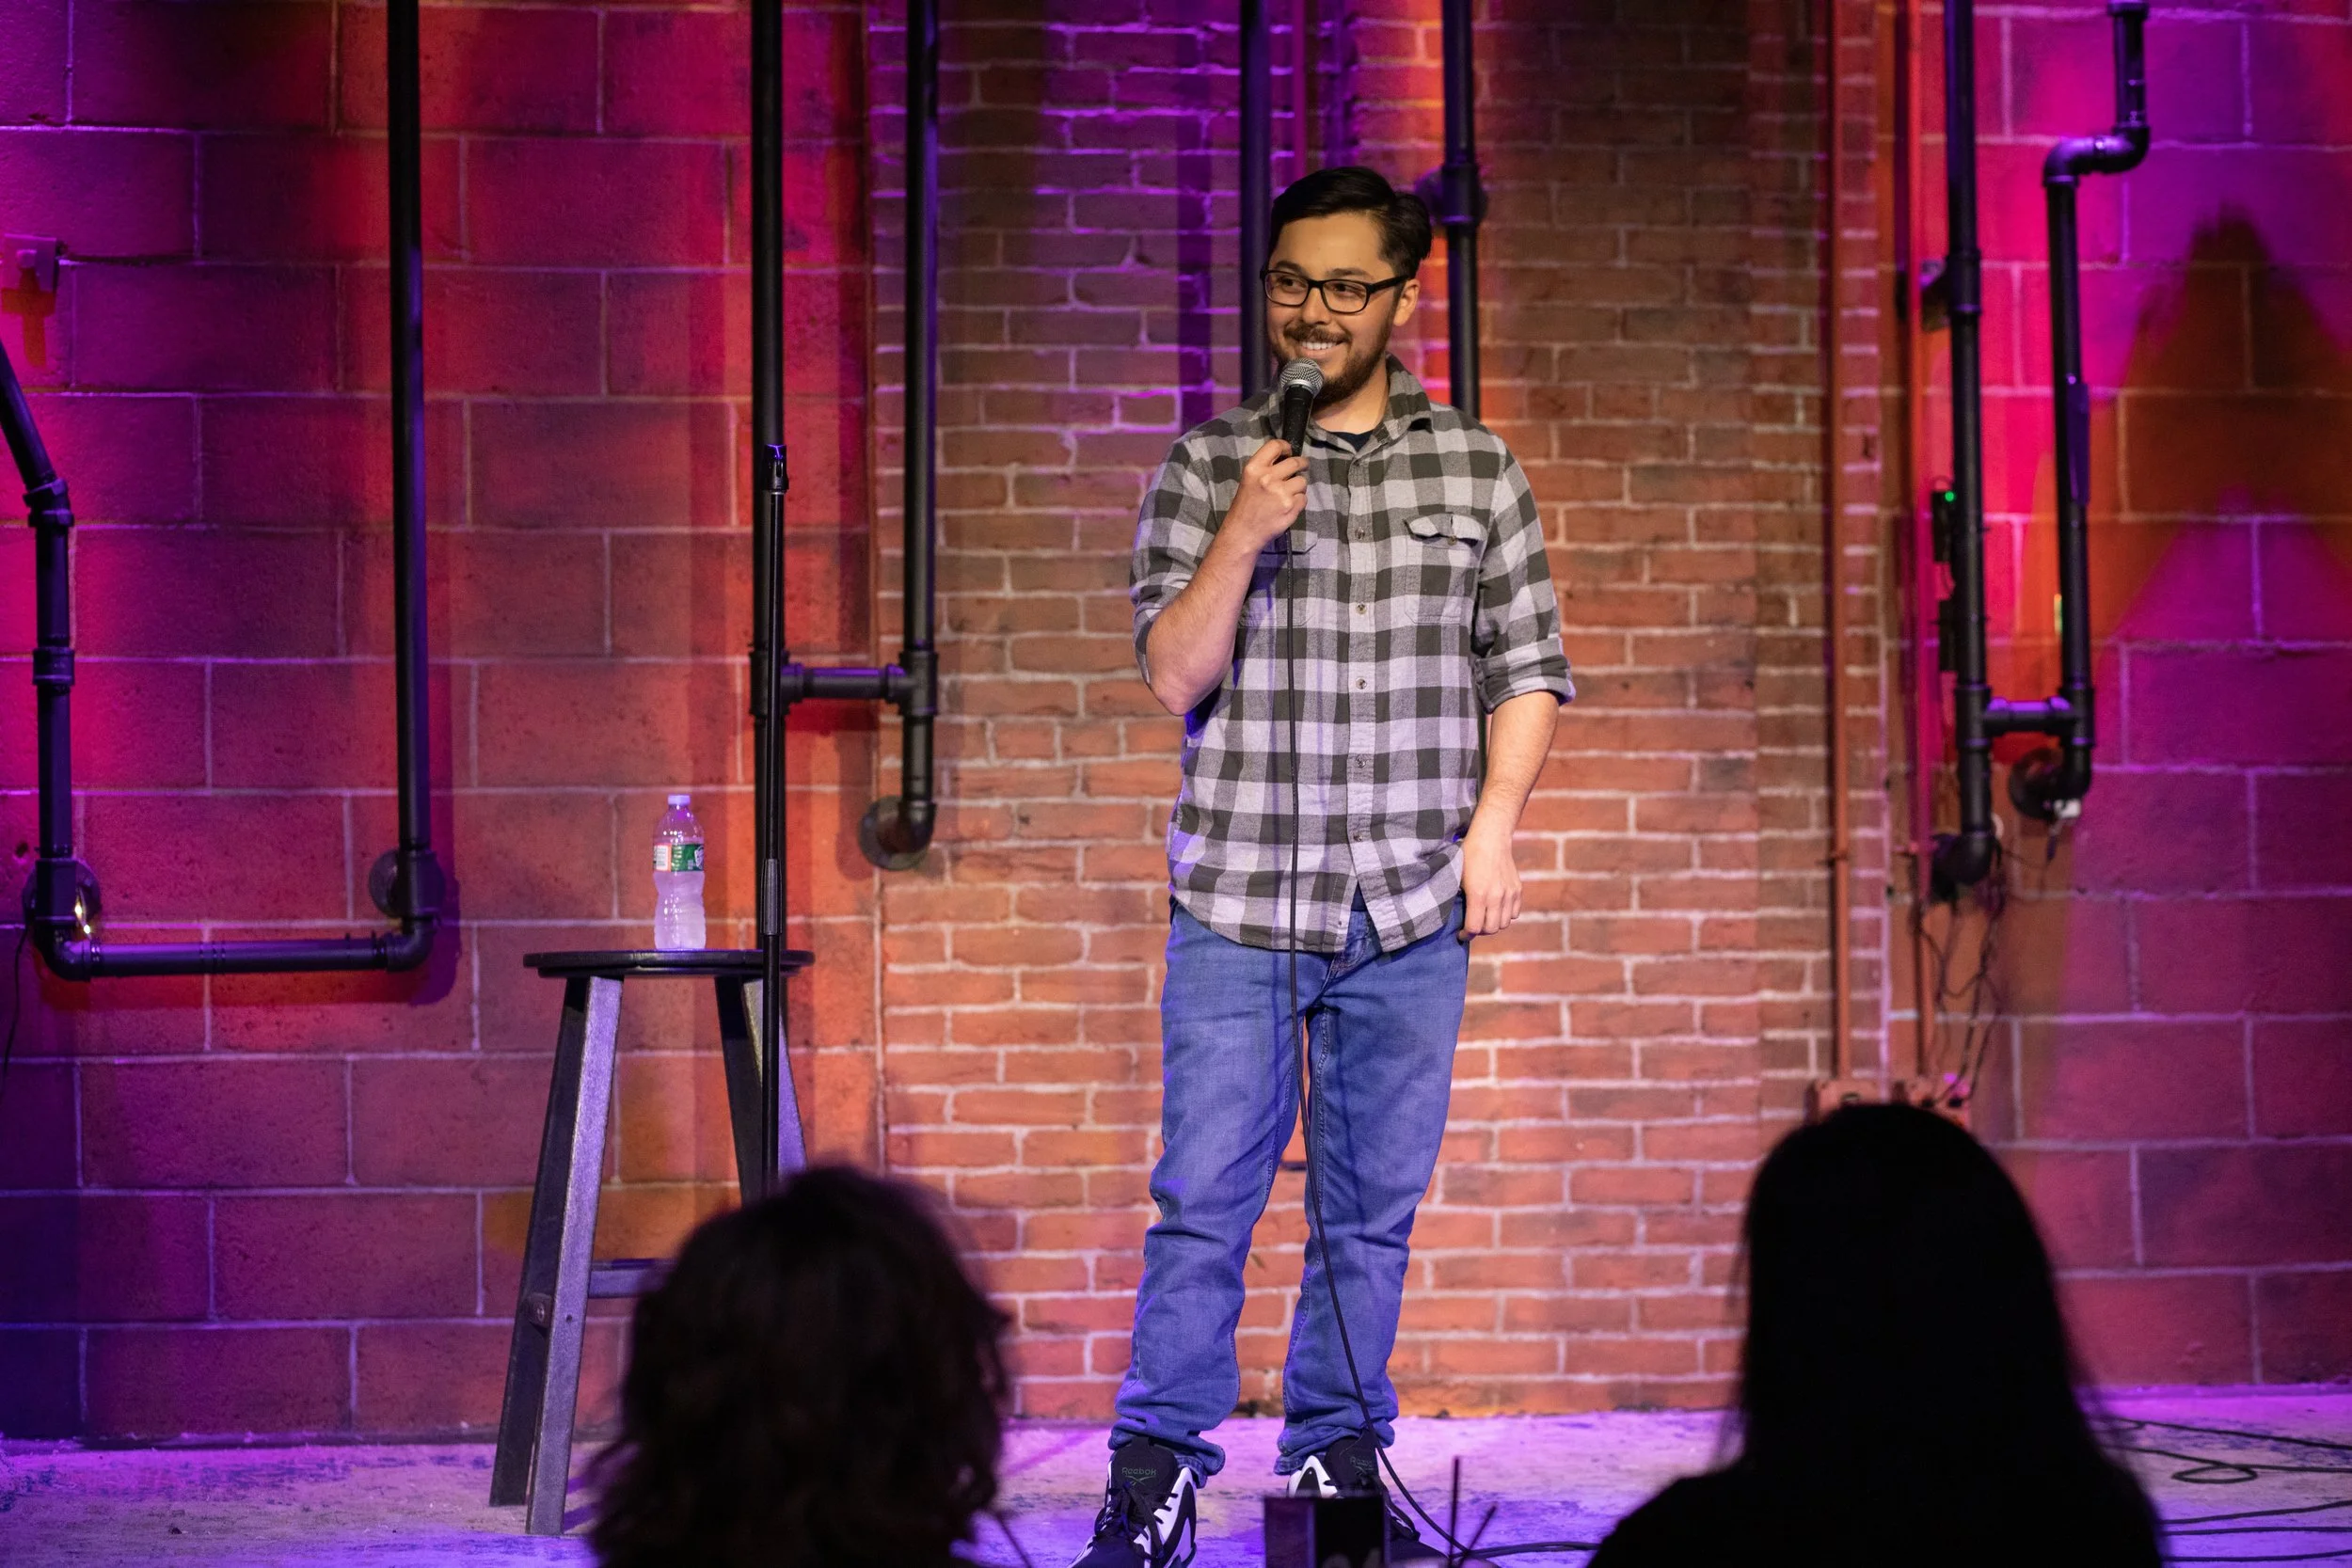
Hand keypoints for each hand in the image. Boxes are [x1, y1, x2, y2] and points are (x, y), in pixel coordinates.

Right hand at [1221, 437, 1307, 551]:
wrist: (1243, 533)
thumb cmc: (1244, 507)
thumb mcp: (1248, 481)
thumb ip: (1264, 469)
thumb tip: (1286, 459)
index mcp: (1254, 468)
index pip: (1275, 446)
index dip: (1286, 447)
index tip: (1289, 452)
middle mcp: (1268, 478)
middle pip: (1295, 462)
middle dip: (1302, 464)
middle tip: (1302, 467)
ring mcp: (1281, 493)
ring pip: (1302, 481)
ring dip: (1299, 486)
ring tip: (1289, 494)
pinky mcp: (1291, 507)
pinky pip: (1304, 498)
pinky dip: (1299, 502)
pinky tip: (1288, 506)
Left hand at [1459, 817, 1522, 938]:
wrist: (1490, 838)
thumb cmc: (1468, 855)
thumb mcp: (1457, 877)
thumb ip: (1459, 899)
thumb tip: (1456, 917)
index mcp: (1478, 894)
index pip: (1475, 928)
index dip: (1466, 935)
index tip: (1461, 934)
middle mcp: (1496, 896)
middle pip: (1491, 929)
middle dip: (1480, 931)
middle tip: (1472, 926)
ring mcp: (1509, 893)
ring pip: (1504, 923)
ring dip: (1493, 924)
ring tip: (1484, 918)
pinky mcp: (1517, 889)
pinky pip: (1514, 913)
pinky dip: (1506, 915)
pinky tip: (1496, 909)